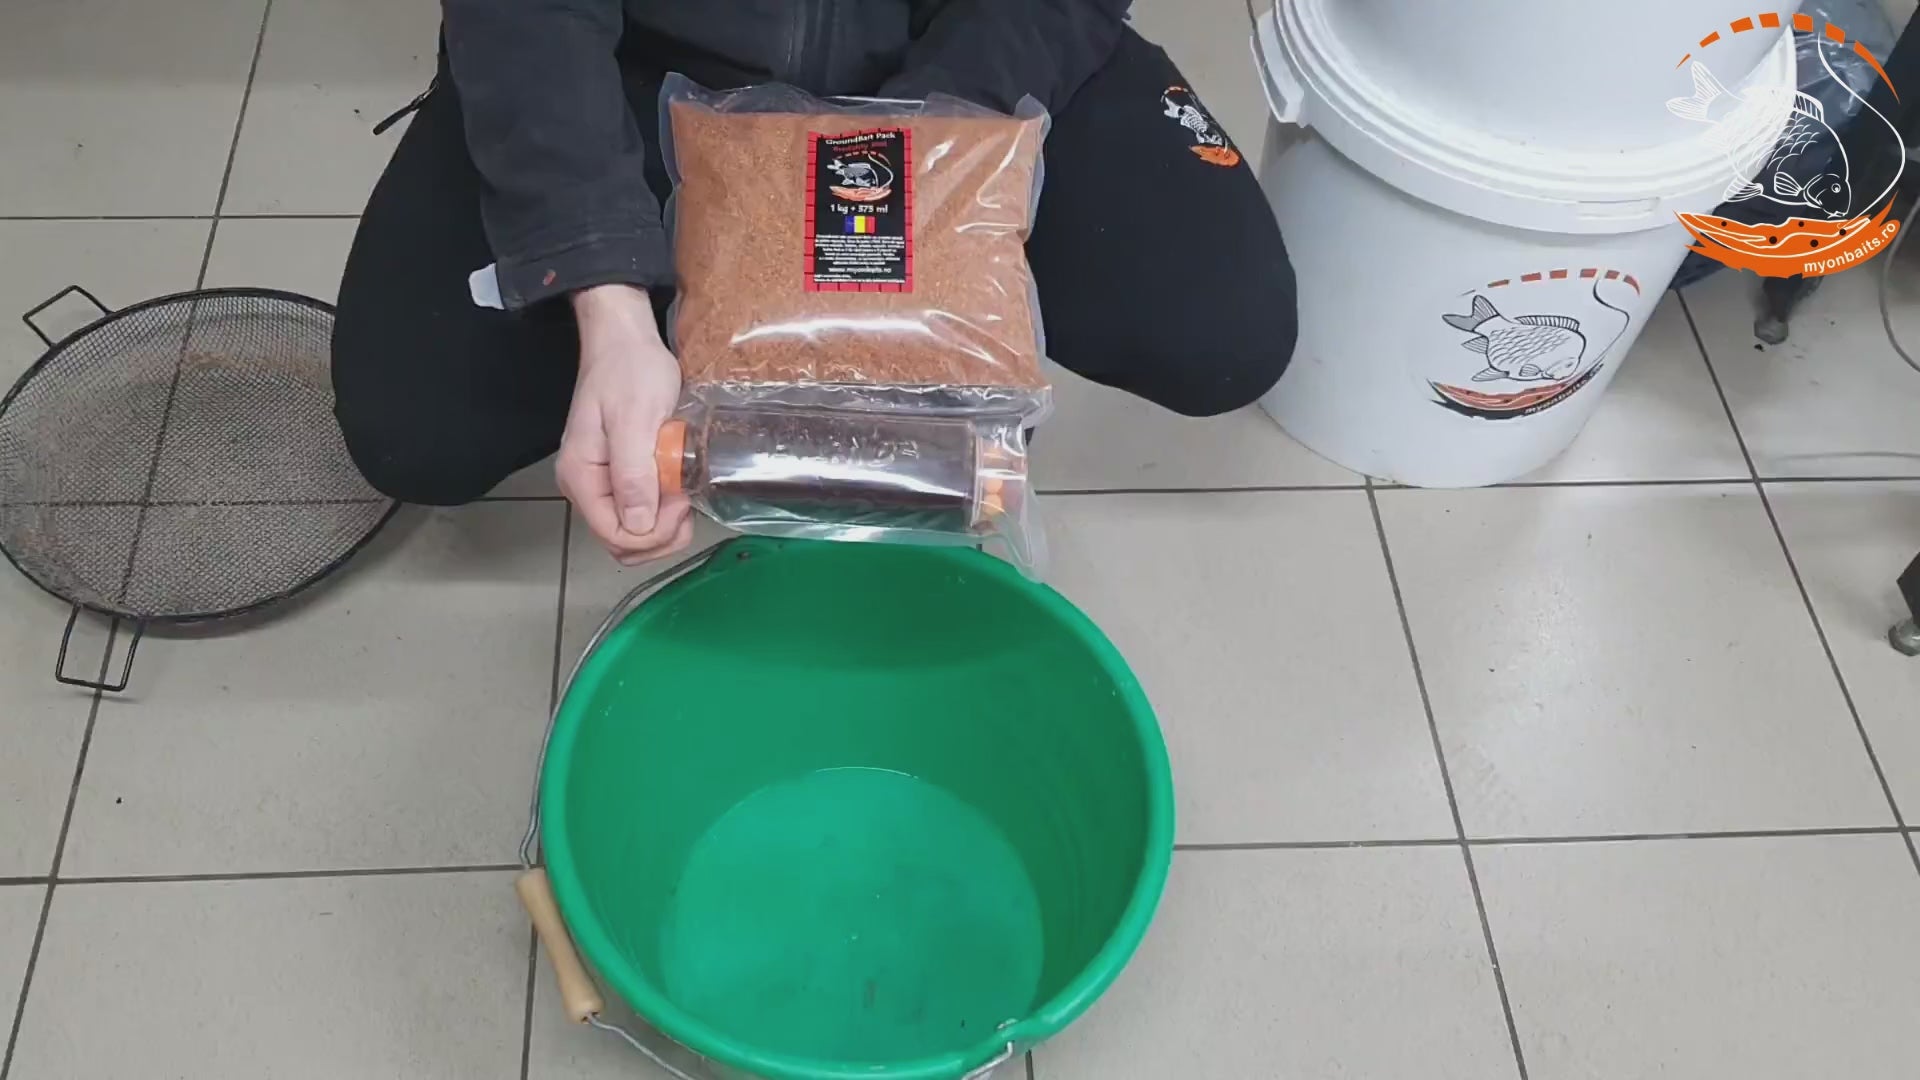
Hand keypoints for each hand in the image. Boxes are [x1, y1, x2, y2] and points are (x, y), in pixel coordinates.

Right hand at [558, 284, 693, 563]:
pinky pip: (641, 511)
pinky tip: (678, 486)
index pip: (614, 535)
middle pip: (623, 542)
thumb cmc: (629, 370)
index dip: (653, 532)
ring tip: (683, 491)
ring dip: (665, 525)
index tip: (679, 499)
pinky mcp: (619, 476)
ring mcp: (602, 483)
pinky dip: (664, 509)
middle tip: (684, 497)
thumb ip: (633, 473)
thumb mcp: (636, 419)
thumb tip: (639, 525)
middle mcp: (585, 486)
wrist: (625, 340)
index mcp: (581, 476)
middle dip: (660, 534)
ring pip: (634, 532)